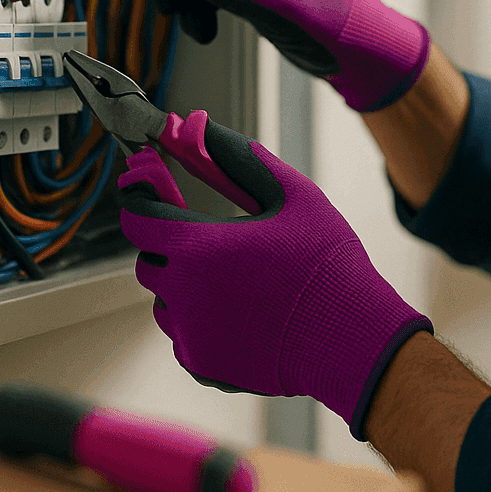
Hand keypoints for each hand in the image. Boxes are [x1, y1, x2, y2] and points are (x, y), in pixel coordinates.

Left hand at [119, 119, 431, 438]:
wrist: (352, 339)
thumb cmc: (326, 263)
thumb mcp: (292, 194)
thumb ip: (237, 157)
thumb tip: (197, 125)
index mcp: (199, 246)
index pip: (138, 217)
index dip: (143, 198)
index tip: (156, 189)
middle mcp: (183, 293)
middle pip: (148, 258)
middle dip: (169, 242)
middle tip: (211, 236)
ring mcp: (190, 334)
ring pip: (163, 299)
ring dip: (184, 284)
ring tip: (238, 279)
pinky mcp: (201, 365)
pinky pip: (182, 334)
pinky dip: (200, 319)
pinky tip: (244, 312)